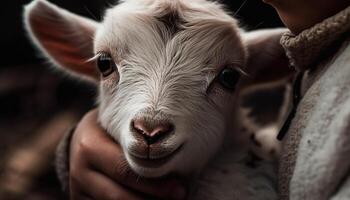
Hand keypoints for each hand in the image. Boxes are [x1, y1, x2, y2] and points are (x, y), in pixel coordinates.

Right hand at [69, 110, 185, 199]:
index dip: (155, 183)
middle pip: (120, 195)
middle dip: (154, 199)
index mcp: (90, 147)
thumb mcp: (121, 127)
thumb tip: (176, 159)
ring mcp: (77, 189)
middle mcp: (79, 170)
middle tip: (181, 196)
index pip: (126, 171)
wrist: (81, 139)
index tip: (180, 187)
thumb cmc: (112, 130)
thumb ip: (139, 142)